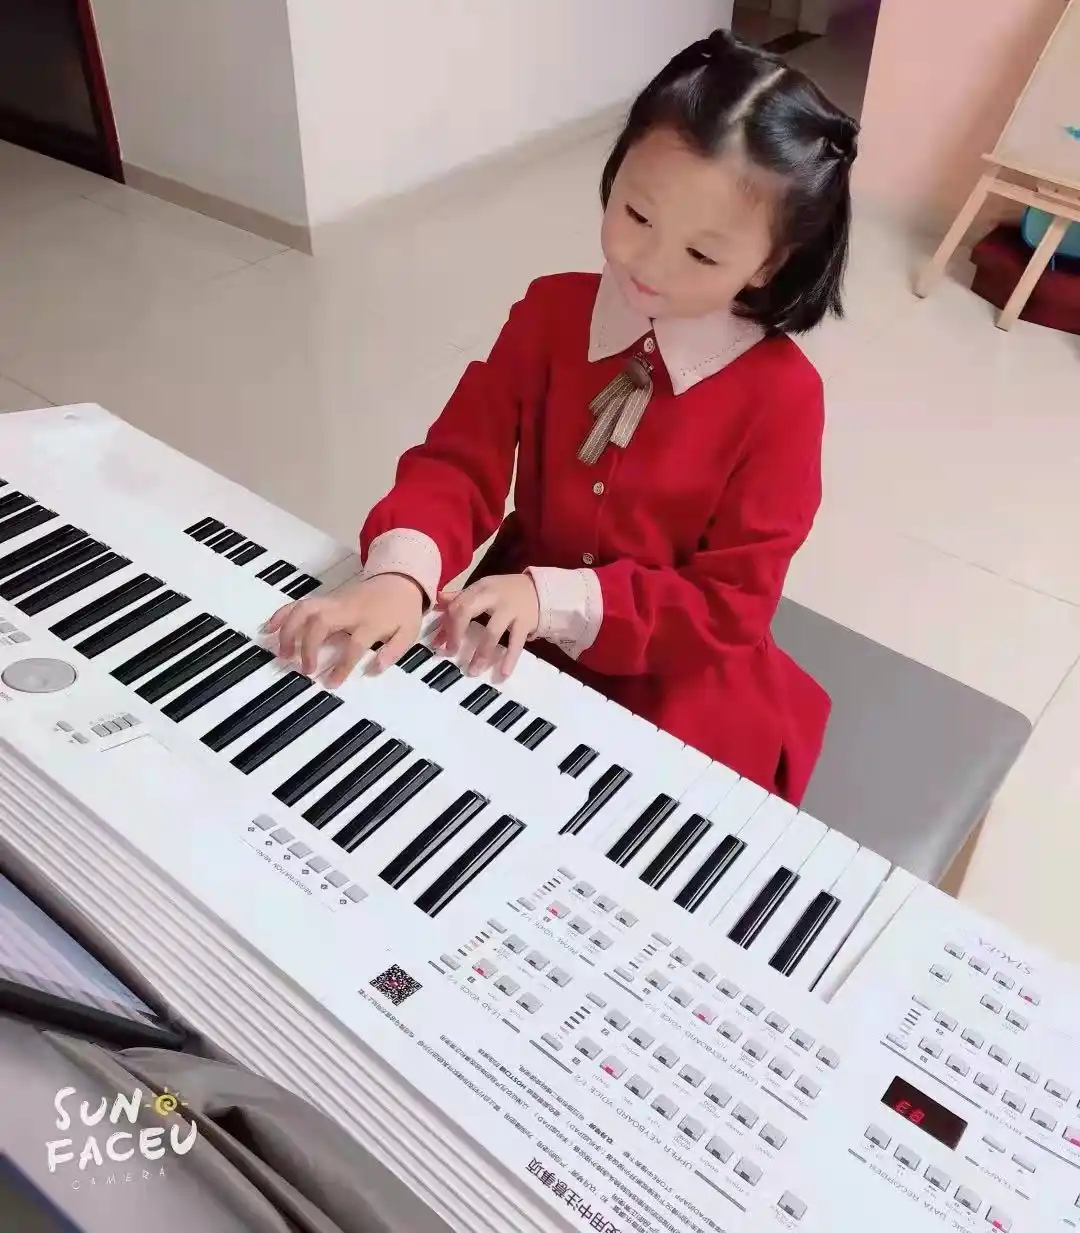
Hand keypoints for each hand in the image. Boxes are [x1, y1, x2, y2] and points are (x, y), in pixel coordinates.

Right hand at [263, 573, 423, 686]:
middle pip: (321, 622)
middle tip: (304, 669)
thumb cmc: (402, 610)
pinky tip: (269, 628)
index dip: (342, 665)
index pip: (354, 644)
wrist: (399, 579)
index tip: (330, 683)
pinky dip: (282, 614)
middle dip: (308, 646)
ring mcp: (334, 602)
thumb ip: (393, 652)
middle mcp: (348, 609)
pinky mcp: (325, 599)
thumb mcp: (408, 632)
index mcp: (371, 620)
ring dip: (289, 630)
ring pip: (305, 610)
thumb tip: (374, 669)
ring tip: (281, 653)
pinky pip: (300, 603)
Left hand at [435, 573, 538, 677]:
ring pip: (491, 632)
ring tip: (473, 671)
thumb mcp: (484, 589)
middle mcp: (492, 596)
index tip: (438, 643)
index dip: (446, 625)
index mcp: (479, 588)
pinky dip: (510, 658)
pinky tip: (503, 673)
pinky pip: (516, 642)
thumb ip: (461, 596)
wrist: (540, 590)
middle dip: (455, 633)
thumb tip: (437, 601)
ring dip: (480, 653)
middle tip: (451, 652)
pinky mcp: (525, 622)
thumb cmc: (506, 591)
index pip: (457, 604)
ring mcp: (510, 609)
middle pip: (466, 611)